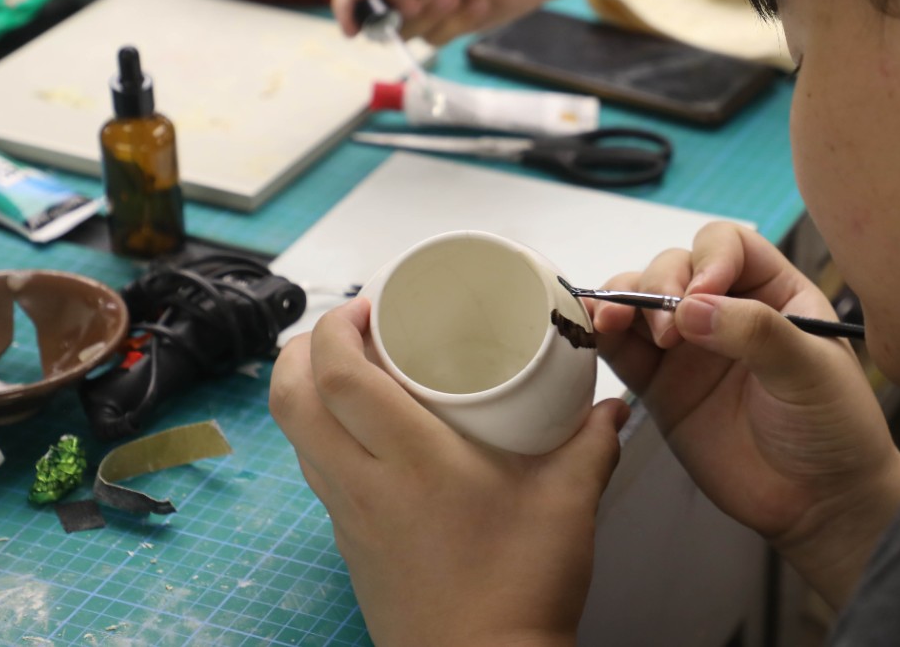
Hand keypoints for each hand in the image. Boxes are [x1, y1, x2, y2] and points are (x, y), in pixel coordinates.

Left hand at [270, 299, 629, 646]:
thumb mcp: (568, 503)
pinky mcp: (349, 544)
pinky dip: (322, 433)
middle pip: (290, 399)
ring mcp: (349, 518)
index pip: (339, 377)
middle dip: (302, 349)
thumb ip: (591, 442)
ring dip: (307, 390)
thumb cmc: (518, 594)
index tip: (367, 306)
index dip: (336, 328)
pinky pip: (316, 471)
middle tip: (347, 328)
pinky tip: (369, 432)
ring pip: (295, 436)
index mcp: (412, 463)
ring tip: (353, 369)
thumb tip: (609, 408)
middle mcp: (364, 486)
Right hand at [333, 0, 586, 44]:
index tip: (353, 29)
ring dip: (432, 18)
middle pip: (379, 7)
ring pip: (409, 27)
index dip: (349, 1)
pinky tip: (483, 4)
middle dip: (399, 12)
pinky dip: (458, 24)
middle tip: (421, 2)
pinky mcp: (461, 16)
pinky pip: (441, 35)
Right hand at [592, 222, 899, 607]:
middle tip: (670, 333)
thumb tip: (690, 307)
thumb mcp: (810, 372)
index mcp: (774, 290)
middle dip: (660, 286)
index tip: (701, 296)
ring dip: (622, 301)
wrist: (819, 503)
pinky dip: (603, 336)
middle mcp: (727, 308)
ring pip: (641, 300)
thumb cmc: (834, 428)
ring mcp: (690, 347)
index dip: (707, 260)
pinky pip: (623, 350)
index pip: (728, 246)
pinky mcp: (661, 386)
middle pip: (675, 266)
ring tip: (614, 322)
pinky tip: (594, 332)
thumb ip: (756, 333)